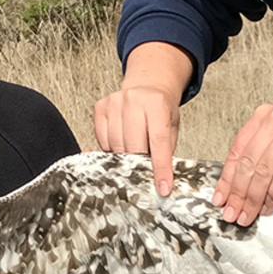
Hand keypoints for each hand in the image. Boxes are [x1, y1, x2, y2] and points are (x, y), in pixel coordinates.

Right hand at [94, 42, 192, 195]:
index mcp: (157, 104)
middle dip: (140, 163)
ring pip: (116, 145)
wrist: (148, 87)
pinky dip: (112, 148)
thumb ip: (166, 150)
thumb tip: (161, 179)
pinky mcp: (101, 107)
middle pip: (133, 146)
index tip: (162, 186)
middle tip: (145, 166)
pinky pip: (102, 140)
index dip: (160, 168)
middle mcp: (134, 100)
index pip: (159, 142)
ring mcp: (115, 102)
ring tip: (135, 148)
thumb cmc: (161, 109)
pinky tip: (122, 141)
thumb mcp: (171, 127)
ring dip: (125, 156)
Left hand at [213, 105, 272, 225]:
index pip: (237, 150)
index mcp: (265, 115)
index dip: (227, 178)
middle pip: (248, 162)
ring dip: (253, 198)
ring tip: (248, 214)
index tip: (220, 197)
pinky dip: (272, 195)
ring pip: (263, 171)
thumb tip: (235, 185)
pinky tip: (268, 207)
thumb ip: (261, 155)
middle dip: (238, 193)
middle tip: (233, 212)